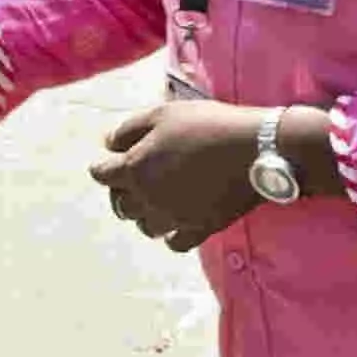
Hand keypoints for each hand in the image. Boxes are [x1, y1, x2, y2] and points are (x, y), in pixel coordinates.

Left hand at [93, 98, 278, 245]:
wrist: (255, 149)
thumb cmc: (207, 125)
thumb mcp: (164, 114)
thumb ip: (129, 129)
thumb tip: (108, 143)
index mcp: (134, 169)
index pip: (101, 174)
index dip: (105, 165)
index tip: (114, 158)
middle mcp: (148, 199)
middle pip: (120, 205)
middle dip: (123, 191)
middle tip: (140, 177)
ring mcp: (173, 219)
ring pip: (145, 227)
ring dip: (146, 214)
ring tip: (161, 198)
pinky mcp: (199, 229)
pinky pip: (175, 243)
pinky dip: (173, 233)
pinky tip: (181, 219)